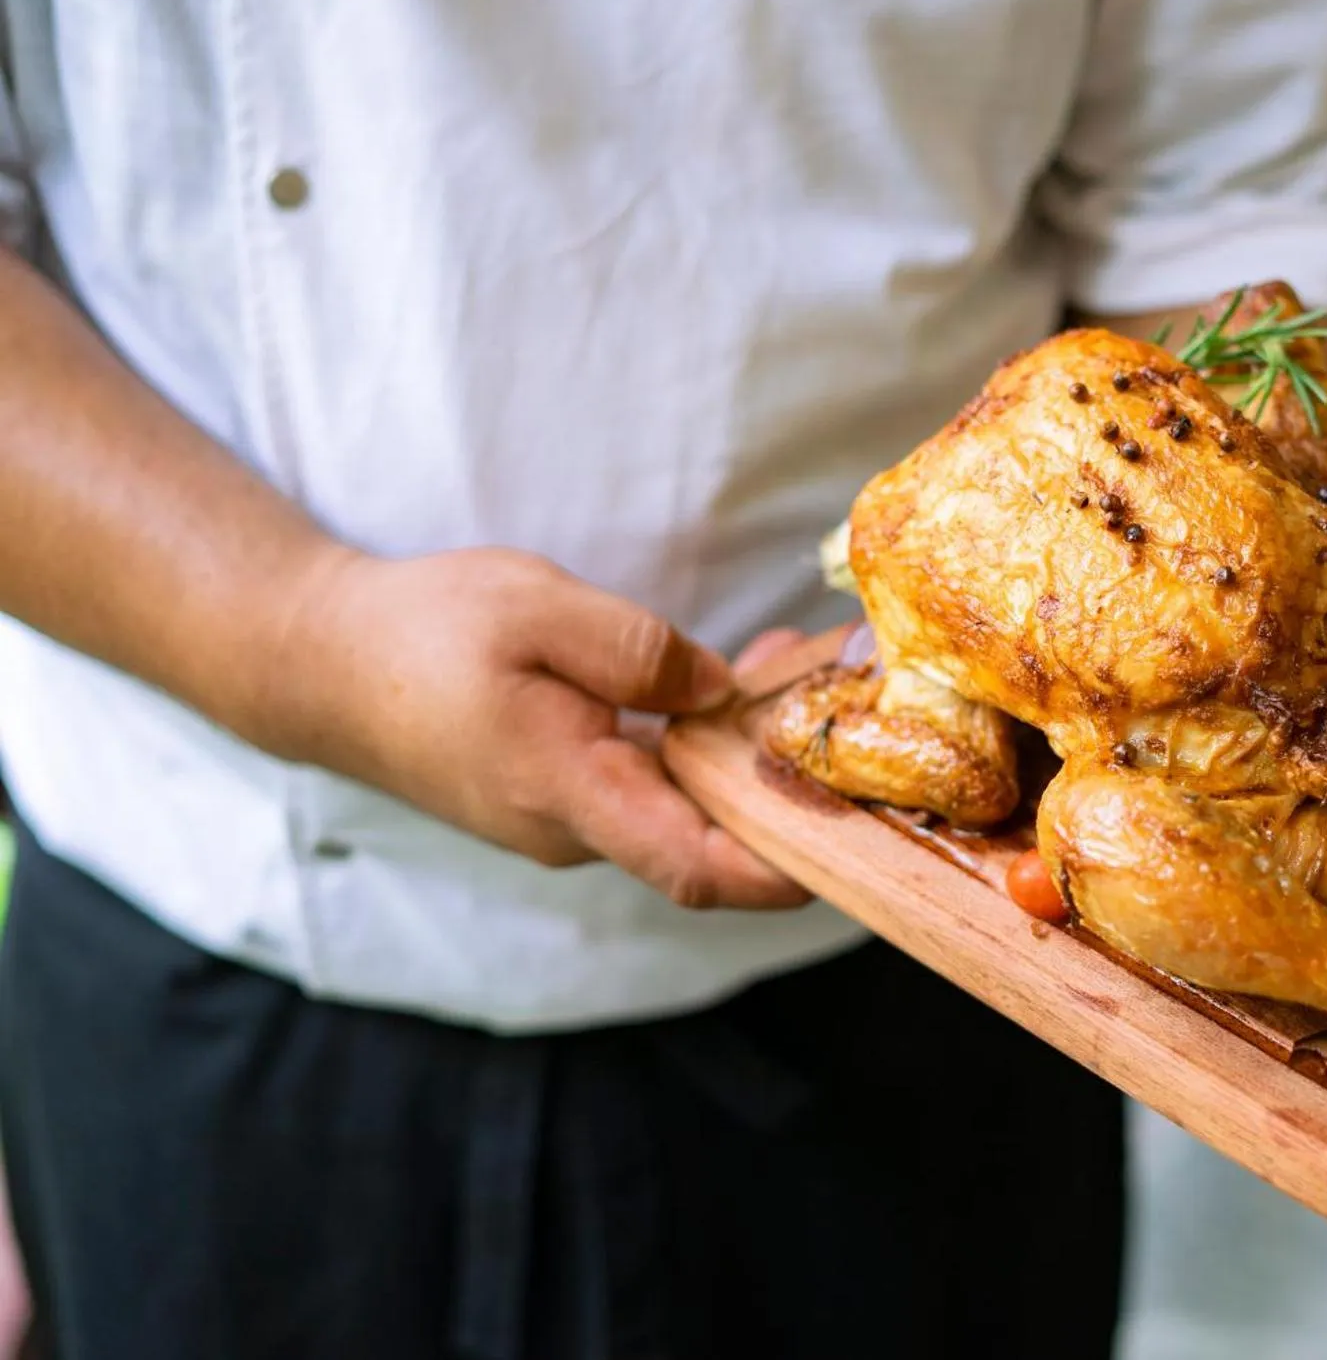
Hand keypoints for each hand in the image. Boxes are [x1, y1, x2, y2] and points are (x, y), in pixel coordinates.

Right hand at [258, 546, 810, 908]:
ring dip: (746, 749)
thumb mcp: (538, 610)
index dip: (782, 868)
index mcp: (570, 792)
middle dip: (787, 778)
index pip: (693, 867)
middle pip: (709, 833)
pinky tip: (731, 677)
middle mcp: (576, 827)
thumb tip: (724, 688)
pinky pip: (649, 781)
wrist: (319, 663)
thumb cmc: (419, 633)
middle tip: (838, 690)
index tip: (854, 843)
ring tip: (793, 660)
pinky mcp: (562, 794)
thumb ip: (639, 650)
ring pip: (682, 802)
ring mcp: (569, 818)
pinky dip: (700, 739)